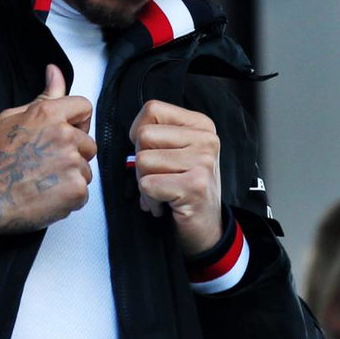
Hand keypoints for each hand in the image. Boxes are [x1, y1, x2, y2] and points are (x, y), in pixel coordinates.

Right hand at [0, 64, 96, 233]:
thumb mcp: (12, 116)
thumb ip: (43, 95)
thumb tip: (55, 72)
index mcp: (50, 114)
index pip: (84, 108)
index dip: (77, 122)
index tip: (66, 133)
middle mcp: (65, 136)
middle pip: (88, 143)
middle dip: (74, 153)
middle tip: (47, 163)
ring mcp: (72, 163)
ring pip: (85, 169)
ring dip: (71, 176)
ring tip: (43, 180)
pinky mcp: (75, 189)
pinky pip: (82, 192)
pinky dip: (68, 197)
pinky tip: (47, 195)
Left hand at [129, 100, 223, 255]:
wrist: (207, 229)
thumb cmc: (186, 190)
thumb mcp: (179, 152)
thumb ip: (160, 134)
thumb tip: (132, 132)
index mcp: (201, 126)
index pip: (152, 109)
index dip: (139, 133)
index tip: (153, 152)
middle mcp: (206, 140)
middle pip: (144, 136)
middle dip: (141, 162)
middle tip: (159, 178)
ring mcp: (203, 162)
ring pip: (143, 161)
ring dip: (145, 184)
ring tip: (164, 193)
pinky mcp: (194, 185)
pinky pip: (147, 184)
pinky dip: (150, 199)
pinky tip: (166, 204)